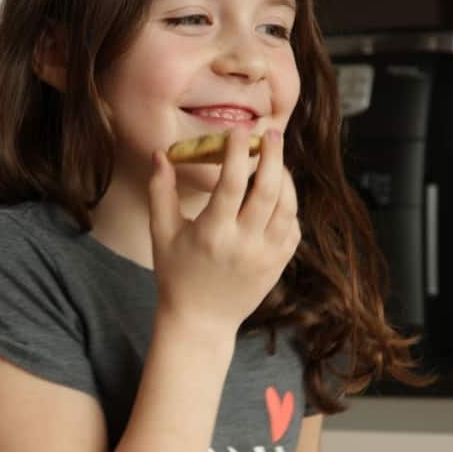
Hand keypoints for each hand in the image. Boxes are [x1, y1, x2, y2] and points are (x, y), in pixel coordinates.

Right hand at [148, 128, 300, 335]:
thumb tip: (160, 153)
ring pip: (287, 207)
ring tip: (274, 160)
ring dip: (284, 178)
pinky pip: (292, 227)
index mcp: (212, 234)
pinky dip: (288, 206)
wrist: (201, 320)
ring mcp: (266, 256)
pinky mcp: (279, 263)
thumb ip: (160, 191)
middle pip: (269, 190)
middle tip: (269, 133)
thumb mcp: (161, 233)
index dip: (237, 153)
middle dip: (272, 155)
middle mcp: (244, 244)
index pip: (232, 184)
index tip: (237, 131)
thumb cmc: (176, 274)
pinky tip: (277, 193)